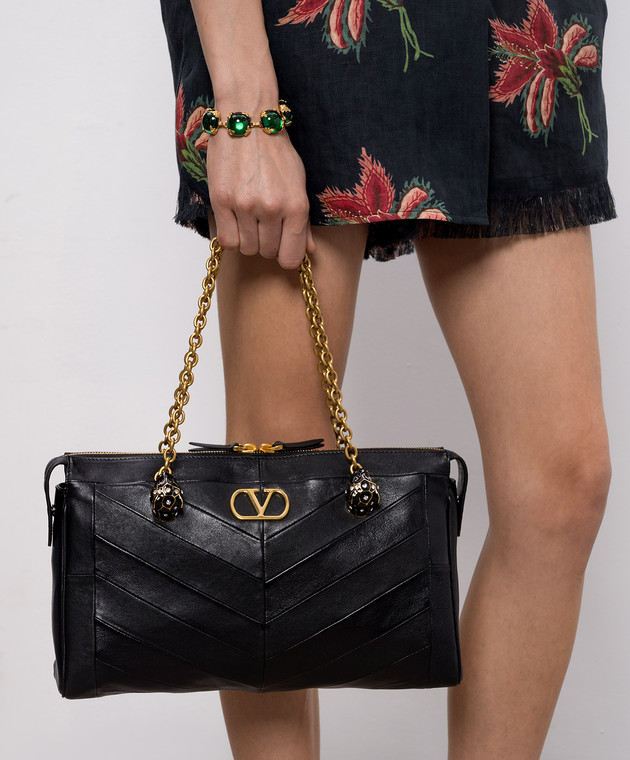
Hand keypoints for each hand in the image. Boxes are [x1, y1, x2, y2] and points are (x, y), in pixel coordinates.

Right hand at [206, 126, 315, 268]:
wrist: (248, 120)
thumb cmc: (276, 152)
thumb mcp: (298, 184)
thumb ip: (303, 221)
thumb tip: (308, 251)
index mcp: (296, 206)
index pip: (291, 257)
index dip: (285, 256)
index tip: (281, 248)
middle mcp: (272, 209)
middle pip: (268, 253)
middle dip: (266, 243)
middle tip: (264, 225)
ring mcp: (246, 206)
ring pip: (247, 248)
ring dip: (248, 239)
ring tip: (249, 218)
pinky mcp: (221, 201)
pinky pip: (227, 240)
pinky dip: (231, 236)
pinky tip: (235, 221)